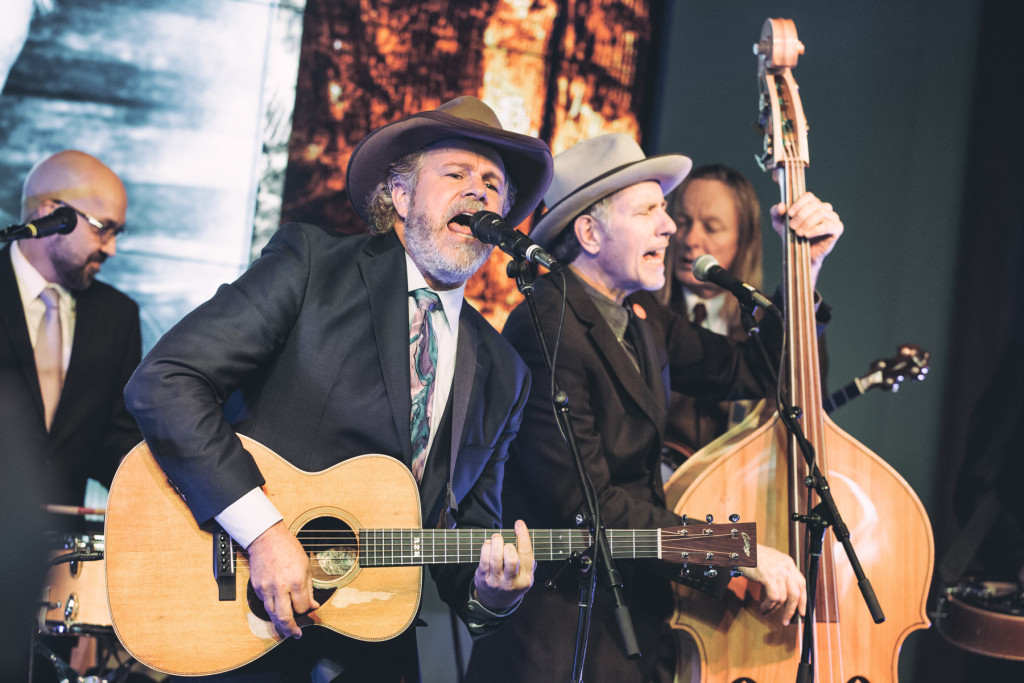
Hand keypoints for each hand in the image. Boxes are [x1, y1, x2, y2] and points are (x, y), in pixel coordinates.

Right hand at [247, 521, 319, 638]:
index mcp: (296, 581)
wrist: (266, 538)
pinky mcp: (257, 587)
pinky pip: (265, 604)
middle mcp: (280, 587)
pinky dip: (272, 609)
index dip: (307, 611)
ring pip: (272, 614)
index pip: (302, 607)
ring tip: (286, 629)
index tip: (310, 610)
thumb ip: (310, 588)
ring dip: (279, 624)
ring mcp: (266, 588)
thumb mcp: (306, 565)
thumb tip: (313, 605)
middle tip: (296, 634)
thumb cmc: (288, 548)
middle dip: (291, 629)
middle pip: (284, 617)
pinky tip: (277, 610)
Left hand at [472, 520, 535, 611]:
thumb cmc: (513, 582)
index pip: (526, 555)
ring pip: (495, 558)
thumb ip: (528, 560)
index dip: (523, 537)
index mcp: (526, 580)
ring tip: (496, 538)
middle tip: (504, 541)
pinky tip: (488, 545)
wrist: (496, 603)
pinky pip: (483, 560)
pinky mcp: (483, 579)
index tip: (519, 524)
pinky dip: (486, 547)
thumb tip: (524, 536)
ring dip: (495, 542)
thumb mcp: (525, 576)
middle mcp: (511, 583)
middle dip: (507, 544)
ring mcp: (496, 582)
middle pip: (511, 558)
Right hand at [739, 544, 806, 625]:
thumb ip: (781, 574)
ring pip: (783, 598)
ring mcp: (778, 572)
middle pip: (796, 594)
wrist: (741, 549)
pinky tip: (763, 607)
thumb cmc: (753, 556)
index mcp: (789, 563)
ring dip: (774, 609)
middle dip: (791, 610)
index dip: (803, 600)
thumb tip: (785, 593)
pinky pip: (773, 598)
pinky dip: (768, 606)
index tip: (801, 612)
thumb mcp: (772, 562)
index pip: (802, 584)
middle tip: (786, 620)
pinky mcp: (769, 577)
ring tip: (766, 610)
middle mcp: (786, 567)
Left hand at [772, 192, 843, 285]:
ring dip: (807, 223)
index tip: (789, 214)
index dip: (798, 204)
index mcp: (812, 204)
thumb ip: (776, 213)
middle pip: (814, 205)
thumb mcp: (779, 224)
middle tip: (792, 226)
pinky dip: (815, 230)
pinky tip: (807, 235)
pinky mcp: (837, 228)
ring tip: (798, 233)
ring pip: (820, 214)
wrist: (800, 254)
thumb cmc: (791, 235)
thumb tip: (781, 205)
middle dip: (801, 216)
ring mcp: (832, 217)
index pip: (808, 196)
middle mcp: (824, 208)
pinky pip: (827, 226)